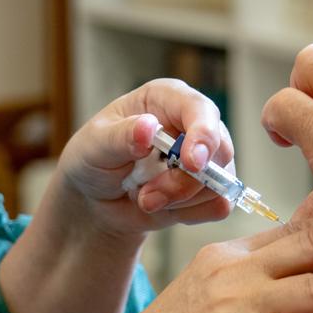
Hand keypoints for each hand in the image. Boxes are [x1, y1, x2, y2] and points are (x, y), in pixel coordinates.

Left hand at [55, 78, 234, 235]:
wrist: (96, 199)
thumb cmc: (94, 160)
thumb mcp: (94, 145)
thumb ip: (120, 136)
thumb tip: (148, 127)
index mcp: (166, 99)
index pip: (200, 109)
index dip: (203, 134)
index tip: (191, 163)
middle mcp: (192, 123)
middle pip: (218, 151)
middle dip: (183, 182)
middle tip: (146, 197)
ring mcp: (205, 157)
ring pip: (219, 183)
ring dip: (179, 200)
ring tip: (144, 199)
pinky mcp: (208, 188)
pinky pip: (219, 205)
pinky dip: (189, 213)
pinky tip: (164, 207)